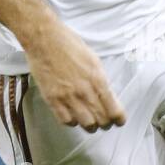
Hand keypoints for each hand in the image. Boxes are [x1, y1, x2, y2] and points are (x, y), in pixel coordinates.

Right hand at [24, 15, 125, 131]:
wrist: (45, 39)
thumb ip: (100, 80)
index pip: (114, 110)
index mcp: (98, 79)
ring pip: (86, 124)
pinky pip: (66, 121)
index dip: (118, 119)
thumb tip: (106, 97)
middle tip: (104, 122)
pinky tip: (72, 116)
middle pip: (102, 121)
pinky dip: (72, 122)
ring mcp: (68, 97)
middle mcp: (85, 91)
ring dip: (89, 125)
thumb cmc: (69, 45)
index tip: (118, 121)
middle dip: (105, 124)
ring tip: (88, 121)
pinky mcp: (53, 99)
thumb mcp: (93, 60)